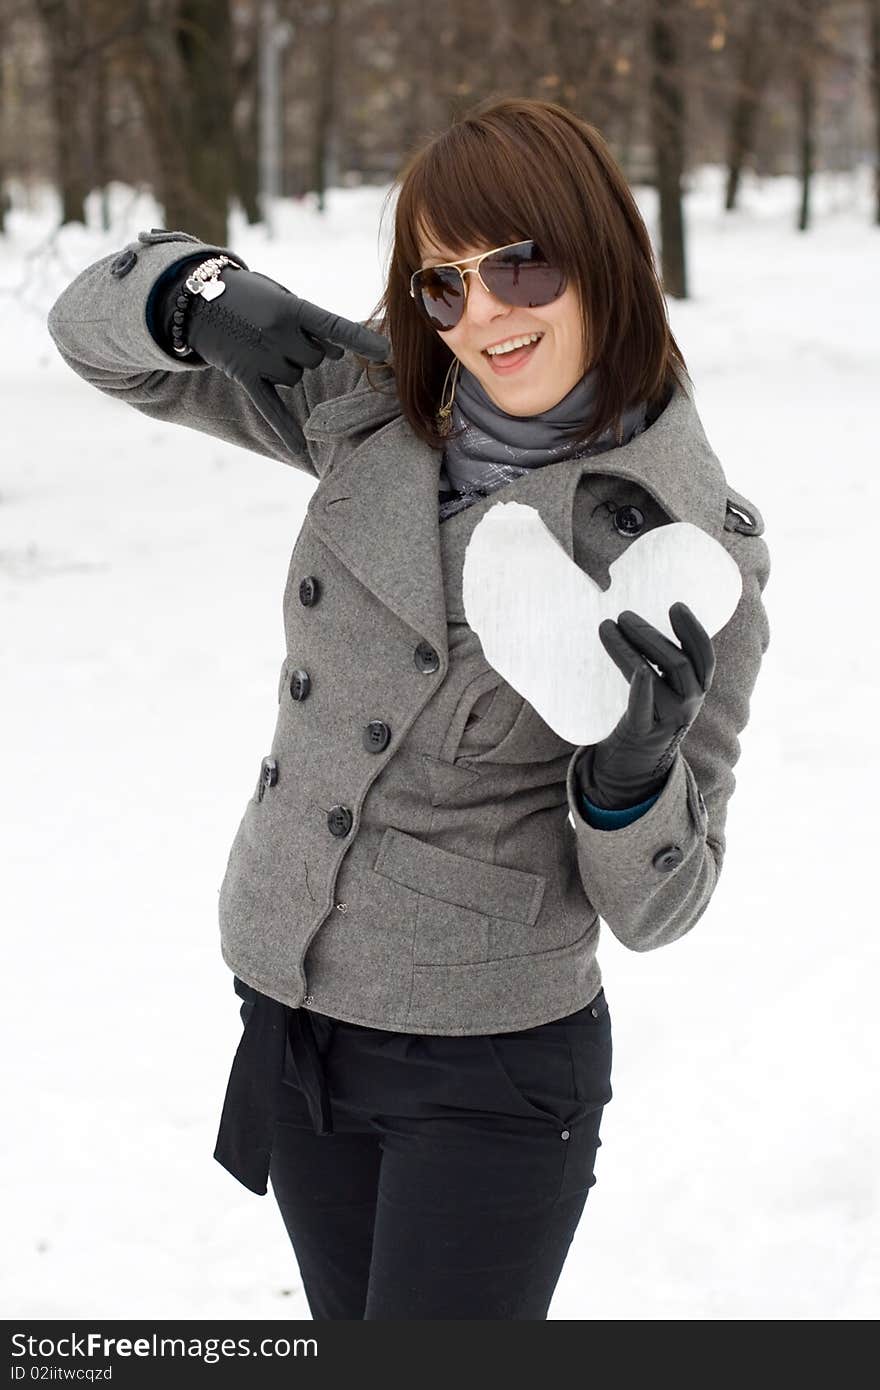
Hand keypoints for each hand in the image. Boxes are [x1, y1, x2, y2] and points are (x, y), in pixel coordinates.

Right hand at [159, 264, 389, 455]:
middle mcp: (277, 334)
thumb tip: (338, 351)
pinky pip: (272, 408)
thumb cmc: (248, 295)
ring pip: (296, 378)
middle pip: (318, 358)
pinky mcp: (245, 377)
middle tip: (284, 334)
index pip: (334, 327)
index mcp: (291, 308)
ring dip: (288, 368)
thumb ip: (309, 322)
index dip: (360, 341)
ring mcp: (260, 357)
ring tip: (264, 347)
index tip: (386, 353)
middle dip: (310, 350)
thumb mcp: (280, 296)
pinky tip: (301, 450)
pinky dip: (286, 428)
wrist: (194, 300)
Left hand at [578, 602, 715, 809]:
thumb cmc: (650, 714)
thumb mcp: (666, 688)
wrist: (637, 765)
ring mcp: (667, 719)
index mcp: (696, 689)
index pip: (704, 656)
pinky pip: (643, 707)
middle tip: (623, 615)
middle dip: (649, 635)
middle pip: (677, 663)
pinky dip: (642, 687)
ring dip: (630, 648)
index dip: (692, 630)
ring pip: (656, 677)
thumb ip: (661, 660)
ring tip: (607, 627)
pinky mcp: (643, 731)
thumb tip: (633, 618)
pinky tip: (636, 668)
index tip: (675, 605)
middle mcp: (688, 704)